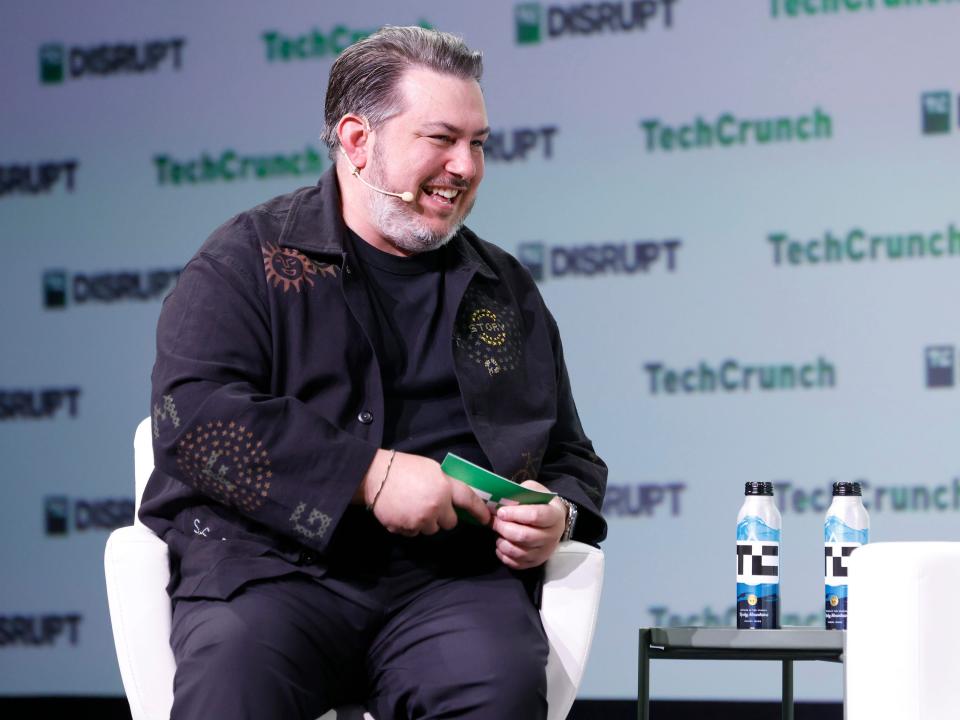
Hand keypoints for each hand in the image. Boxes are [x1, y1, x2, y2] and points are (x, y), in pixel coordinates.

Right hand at [359, 450, 490, 535]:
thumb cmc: (405, 468)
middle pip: (450, 523)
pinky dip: (410, 525)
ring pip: (431, 529)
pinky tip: (402, 511)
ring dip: (426, 522)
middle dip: (443, 516)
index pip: (468, 501)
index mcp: (444, 488)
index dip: (479, 511)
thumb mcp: (432, 469)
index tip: (486, 519)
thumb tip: (458, 500)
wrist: (374, 476)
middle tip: (432, 504)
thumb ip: (447, 485)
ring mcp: (419, 521)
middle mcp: (435, 507)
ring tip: (413, 506)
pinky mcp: (404, 529)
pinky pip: (414, 533)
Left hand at [491, 480, 566, 569]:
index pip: (535, 516)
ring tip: (497, 533)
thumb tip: (500, 502)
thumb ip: (520, 494)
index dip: (515, 514)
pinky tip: (500, 545)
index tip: (501, 511)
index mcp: (554, 515)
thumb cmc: (540, 503)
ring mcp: (545, 552)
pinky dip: (504, 555)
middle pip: (525, 536)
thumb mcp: (533, 491)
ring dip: (502, 542)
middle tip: (494, 522)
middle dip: (505, 528)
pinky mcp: (536, 562)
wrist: (553, 520)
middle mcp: (552, 536)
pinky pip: (516, 564)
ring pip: (519, 552)